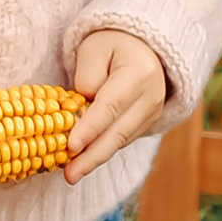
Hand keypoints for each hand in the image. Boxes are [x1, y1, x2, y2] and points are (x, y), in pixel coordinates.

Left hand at [64, 28, 167, 183]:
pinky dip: (102, 152)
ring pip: (121, 142)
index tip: (71, 146)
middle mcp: (150, 97)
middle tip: (69, 176)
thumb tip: (80, 107)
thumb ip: (87, 75)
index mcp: (138, 73)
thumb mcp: (94, 47)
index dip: (90, 128)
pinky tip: (83, 162)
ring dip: (95, 160)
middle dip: (92, 157)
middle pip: (118, 132)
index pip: (110, 106)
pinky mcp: (146, 124)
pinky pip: (122, 141)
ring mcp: (152, 114)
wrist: (144, 48)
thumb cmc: (112, 45)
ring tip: (71, 174)